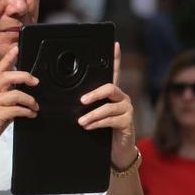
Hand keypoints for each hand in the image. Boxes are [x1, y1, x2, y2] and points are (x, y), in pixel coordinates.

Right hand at [0, 46, 39, 153]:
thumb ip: (3, 97)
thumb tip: (21, 93)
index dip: (8, 58)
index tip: (16, 48)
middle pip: (8, 76)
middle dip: (25, 76)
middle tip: (35, 82)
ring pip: (16, 94)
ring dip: (30, 100)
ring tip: (35, 106)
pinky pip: (17, 109)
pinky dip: (28, 112)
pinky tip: (31, 115)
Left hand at [77, 43, 135, 168]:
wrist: (114, 150)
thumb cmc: (100, 129)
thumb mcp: (90, 112)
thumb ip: (84, 103)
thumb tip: (67, 97)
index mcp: (111, 92)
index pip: (114, 72)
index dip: (115, 58)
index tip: (114, 44)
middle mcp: (121, 98)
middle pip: (110, 88)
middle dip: (94, 94)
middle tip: (81, 101)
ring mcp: (126, 109)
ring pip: (108, 106)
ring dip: (92, 115)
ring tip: (81, 121)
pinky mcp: (127, 122)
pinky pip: (111, 119)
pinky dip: (97, 123)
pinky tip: (89, 126)